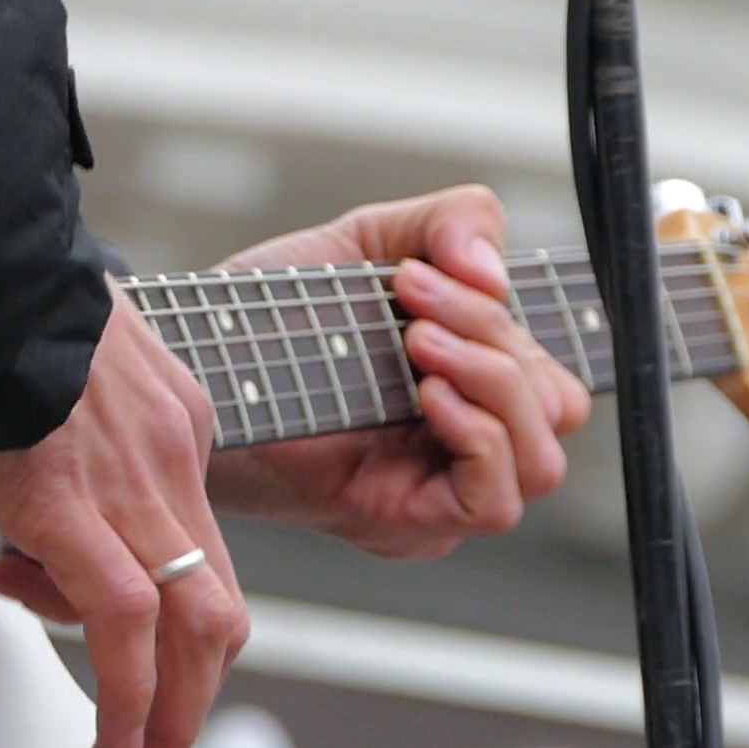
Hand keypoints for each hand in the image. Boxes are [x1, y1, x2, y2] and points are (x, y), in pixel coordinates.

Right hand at [0, 281, 247, 747]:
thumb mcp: (50, 372)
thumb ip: (55, 446)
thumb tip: (21, 539)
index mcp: (169, 419)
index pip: (189, 543)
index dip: (157, 613)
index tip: (110, 646)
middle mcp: (170, 453)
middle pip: (219, 604)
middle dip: (196, 695)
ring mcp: (134, 479)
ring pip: (195, 628)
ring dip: (170, 717)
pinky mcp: (74, 506)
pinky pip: (125, 626)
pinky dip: (128, 699)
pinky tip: (107, 741)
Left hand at [205, 185, 591, 558]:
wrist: (194, 362)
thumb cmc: (272, 315)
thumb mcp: (372, 240)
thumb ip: (453, 222)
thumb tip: (495, 270)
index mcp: (468, 395)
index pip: (552, 379)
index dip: (513, 322)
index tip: (426, 272)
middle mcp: (459, 452)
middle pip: (554, 411)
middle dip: (493, 339)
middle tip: (413, 302)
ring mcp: (434, 497)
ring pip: (538, 461)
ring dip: (492, 384)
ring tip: (416, 342)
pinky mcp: (401, 525)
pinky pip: (490, 502)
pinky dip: (478, 438)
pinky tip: (427, 393)